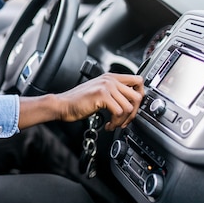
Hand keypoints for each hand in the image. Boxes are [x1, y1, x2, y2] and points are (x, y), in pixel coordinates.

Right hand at [18, 73, 143, 130]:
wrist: (62, 105)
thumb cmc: (78, 101)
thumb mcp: (99, 92)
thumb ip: (114, 92)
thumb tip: (131, 102)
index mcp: (111, 77)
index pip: (138, 81)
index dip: (141, 96)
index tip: (135, 108)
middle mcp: (110, 80)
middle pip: (138, 95)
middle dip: (134, 113)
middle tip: (125, 121)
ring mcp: (106, 86)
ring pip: (129, 106)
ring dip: (123, 120)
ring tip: (114, 124)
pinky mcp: (101, 95)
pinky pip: (119, 112)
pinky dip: (115, 123)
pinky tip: (108, 125)